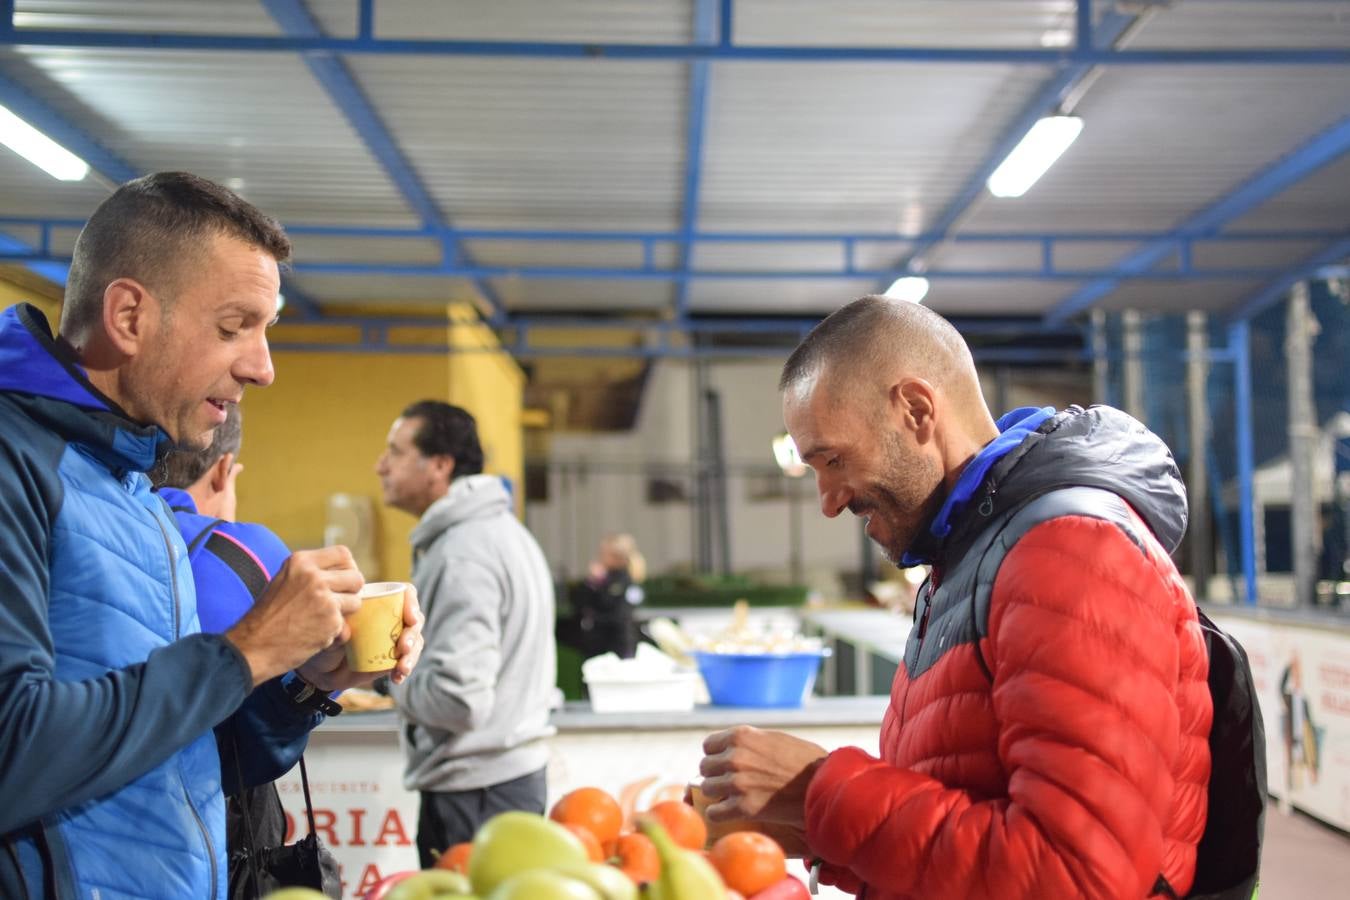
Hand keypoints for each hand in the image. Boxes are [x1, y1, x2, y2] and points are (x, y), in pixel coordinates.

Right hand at [224, 546, 363, 685]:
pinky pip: (346, 625)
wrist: (253, 646)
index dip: (348, 568)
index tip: (342, 580)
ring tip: (322, 619)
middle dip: (351, 591)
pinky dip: (334, 632)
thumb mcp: (285, 580)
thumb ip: (312, 573)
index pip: (343, 554)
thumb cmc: (268, 616)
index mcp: (301, 561)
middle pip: (356, 576)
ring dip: (344, 613)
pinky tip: (314, 633)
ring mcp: (324, 598)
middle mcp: (313, 576)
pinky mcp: (331, 621)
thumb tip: (347, 571)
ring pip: (356, 601)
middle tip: (337, 602)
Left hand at [295, 583, 424, 691]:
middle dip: (412, 634)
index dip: (412, 603)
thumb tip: (345, 633)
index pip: (405, 594)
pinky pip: (408, 660)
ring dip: (412, 654)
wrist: (322, 671)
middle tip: (403, 648)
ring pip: (415, 641)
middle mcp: (391, 617)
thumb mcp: (328, 632)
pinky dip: (405, 668)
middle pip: (415, 619)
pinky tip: (397, 678)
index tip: (410, 619)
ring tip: (402, 668)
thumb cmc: (325, 641)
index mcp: (378, 602)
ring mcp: (395, 638)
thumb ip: (336, 630)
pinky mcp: (394, 658)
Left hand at [699, 726, 827, 829]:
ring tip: (734, 798)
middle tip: (732, 784)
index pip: (708, 746)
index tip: (725, 766)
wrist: (824, 785)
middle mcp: (734, 756)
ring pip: (708, 789)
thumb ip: (749, 743)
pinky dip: (720, 815)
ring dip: (719, 795)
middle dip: (717, 776)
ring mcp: (737, 782)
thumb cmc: (805, 761)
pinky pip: (714, 812)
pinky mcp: (743, 807)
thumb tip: (729, 751)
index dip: (716, 756)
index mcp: (741, 736)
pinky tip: (732, 814)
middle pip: (705, 768)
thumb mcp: (774, 739)